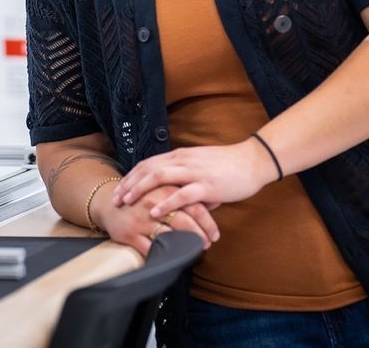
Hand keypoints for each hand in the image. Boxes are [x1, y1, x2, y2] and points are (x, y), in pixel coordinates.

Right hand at [92, 183, 219, 256]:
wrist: (110, 203)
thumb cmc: (142, 197)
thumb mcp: (163, 189)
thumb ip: (185, 194)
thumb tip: (214, 202)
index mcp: (165, 189)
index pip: (194, 206)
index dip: (208, 222)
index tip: (215, 234)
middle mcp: (154, 203)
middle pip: (184, 221)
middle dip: (200, 236)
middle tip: (208, 244)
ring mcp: (142, 219)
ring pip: (170, 235)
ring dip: (186, 246)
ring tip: (195, 250)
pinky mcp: (131, 234)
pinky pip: (151, 248)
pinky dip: (163, 255)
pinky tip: (173, 258)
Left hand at [112, 140, 275, 218]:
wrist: (253, 161)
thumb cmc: (230, 167)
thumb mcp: (202, 169)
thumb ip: (188, 182)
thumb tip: (180, 201)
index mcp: (181, 156)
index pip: (149, 164)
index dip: (132, 176)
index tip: (119, 189)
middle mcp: (183, 161)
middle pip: (147, 169)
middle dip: (128, 184)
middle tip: (115, 199)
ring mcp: (194, 172)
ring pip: (158, 177)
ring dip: (139, 190)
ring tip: (127, 203)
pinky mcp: (207, 186)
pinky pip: (181, 194)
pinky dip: (164, 203)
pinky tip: (154, 211)